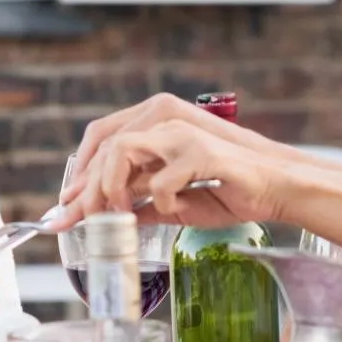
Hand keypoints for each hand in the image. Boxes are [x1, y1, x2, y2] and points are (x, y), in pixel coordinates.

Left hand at [57, 117, 297, 229]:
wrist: (275, 189)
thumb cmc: (230, 191)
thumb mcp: (175, 202)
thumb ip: (141, 204)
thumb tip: (105, 219)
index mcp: (157, 128)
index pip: (103, 138)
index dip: (80, 173)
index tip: (66, 207)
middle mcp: (166, 122)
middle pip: (107, 145)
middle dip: (87, 188)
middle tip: (83, 220)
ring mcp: (183, 134)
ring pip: (124, 150)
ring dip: (112, 187)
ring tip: (119, 214)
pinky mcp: (203, 153)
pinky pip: (162, 179)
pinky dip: (158, 199)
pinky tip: (170, 209)